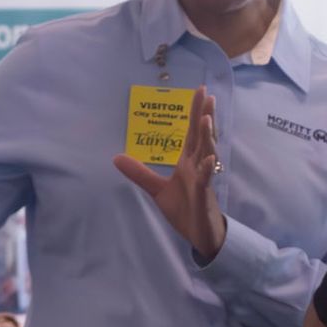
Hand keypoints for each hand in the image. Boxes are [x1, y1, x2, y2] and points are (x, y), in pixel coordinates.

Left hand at [114, 89, 225, 261]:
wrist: (200, 235)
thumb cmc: (185, 210)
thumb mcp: (157, 190)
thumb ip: (140, 173)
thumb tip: (116, 157)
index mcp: (189, 162)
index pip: (192, 133)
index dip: (195, 112)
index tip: (199, 91)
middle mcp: (199, 166)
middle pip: (202, 136)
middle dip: (204, 115)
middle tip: (206, 93)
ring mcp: (203, 180)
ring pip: (207, 154)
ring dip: (208, 136)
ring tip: (206, 118)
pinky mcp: (204, 196)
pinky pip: (206, 180)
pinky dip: (208, 169)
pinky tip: (209, 159)